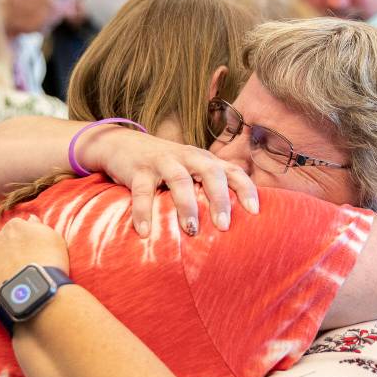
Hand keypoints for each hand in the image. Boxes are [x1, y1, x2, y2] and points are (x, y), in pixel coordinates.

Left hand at [0, 216, 68, 315]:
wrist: (36, 291)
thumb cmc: (49, 262)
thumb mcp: (52, 237)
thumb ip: (38, 226)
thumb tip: (30, 219)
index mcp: (12, 228)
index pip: (14, 232)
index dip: (22, 245)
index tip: (30, 256)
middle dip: (5, 257)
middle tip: (20, 271)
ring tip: (12, 287)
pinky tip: (2, 298)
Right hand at [91, 132, 258, 237]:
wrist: (121, 144)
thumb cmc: (164, 166)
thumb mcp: (189, 171)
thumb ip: (206, 189)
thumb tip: (229, 225)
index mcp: (204, 159)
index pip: (232, 171)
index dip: (246, 189)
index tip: (255, 212)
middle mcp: (187, 157)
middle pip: (211, 172)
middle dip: (219, 199)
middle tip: (224, 226)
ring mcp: (162, 161)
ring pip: (180, 180)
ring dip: (186, 206)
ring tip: (191, 231)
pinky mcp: (138, 170)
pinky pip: (142, 192)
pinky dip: (143, 212)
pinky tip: (145, 232)